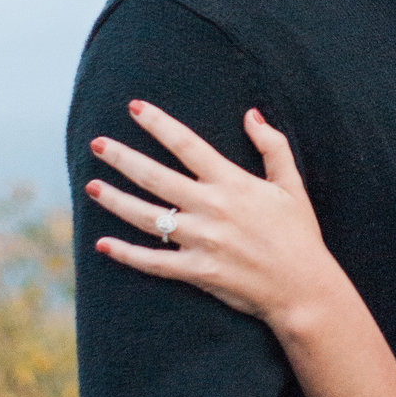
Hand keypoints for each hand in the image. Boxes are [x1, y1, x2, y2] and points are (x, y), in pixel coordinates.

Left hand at [86, 102, 337, 330]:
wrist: (304, 288)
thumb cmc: (299, 234)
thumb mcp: (292, 185)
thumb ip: (273, 146)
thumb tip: (251, 114)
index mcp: (233, 183)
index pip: (187, 145)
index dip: (158, 124)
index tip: (134, 108)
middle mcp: (212, 208)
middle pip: (156, 177)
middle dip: (122, 158)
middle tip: (97, 144)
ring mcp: (202, 241)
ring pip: (147, 217)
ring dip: (115, 200)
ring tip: (91, 186)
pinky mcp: (197, 271)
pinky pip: (153, 261)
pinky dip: (126, 254)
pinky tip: (103, 244)